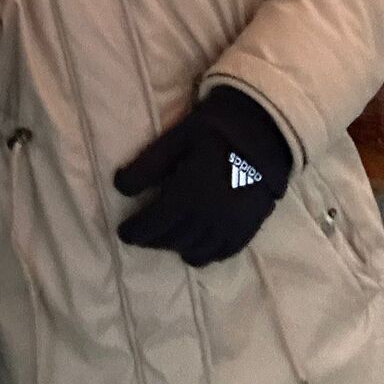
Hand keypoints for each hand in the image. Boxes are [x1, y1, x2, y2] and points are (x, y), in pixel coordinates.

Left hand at [114, 88, 291, 266]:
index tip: (123, 233)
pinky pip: (223, 253)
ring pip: (197, 251)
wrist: (265, 130)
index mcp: (188, 195)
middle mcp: (209, 218)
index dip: (136, 232)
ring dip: (177, 247)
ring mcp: (231, 226)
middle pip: (173, 240)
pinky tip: (196, 248)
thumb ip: (147, 166)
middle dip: (153, 240)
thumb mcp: (175, 139)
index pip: (155, 224)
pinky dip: (205, 254)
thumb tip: (118, 187)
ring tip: (167, 239)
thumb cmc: (214, 129)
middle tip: (141, 235)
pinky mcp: (249, 228)